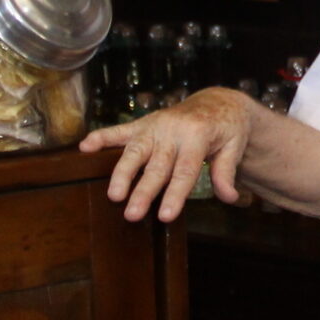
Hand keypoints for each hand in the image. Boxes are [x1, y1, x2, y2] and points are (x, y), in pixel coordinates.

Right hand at [78, 88, 256, 223]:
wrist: (218, 102)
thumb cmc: (227, 129)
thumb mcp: (234, 147)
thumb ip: (226, 171)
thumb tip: (228, 197)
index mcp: (197, 135)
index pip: (184, 170)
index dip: (175, 194)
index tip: (165, 217)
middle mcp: (172, 129)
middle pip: (156, 165)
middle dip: (143, 191)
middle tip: (131, 215)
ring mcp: (154, 125)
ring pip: (134, 150)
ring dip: (122, 173)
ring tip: (113, 195)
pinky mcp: (143, 123)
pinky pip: (120, 130)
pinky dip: (102, 137)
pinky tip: (84, 147)